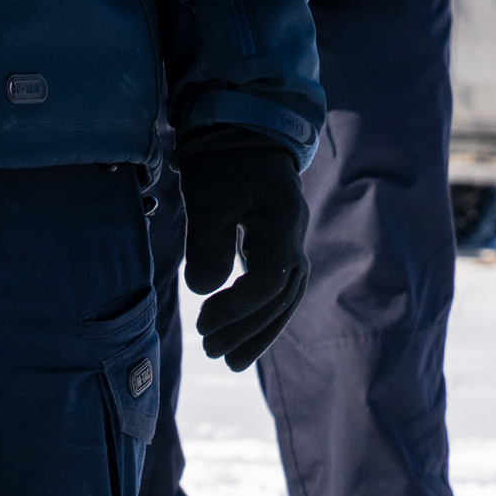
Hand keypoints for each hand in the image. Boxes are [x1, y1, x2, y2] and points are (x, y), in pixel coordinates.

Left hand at [177, 126, 305, 367]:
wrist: (244, 136)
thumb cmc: (222, 163)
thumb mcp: (207, 194)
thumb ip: (206, 241)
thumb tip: (203, 290)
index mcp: (281, 225)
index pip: (268, 282)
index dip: (236, 308)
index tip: (201, 322)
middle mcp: (294, 238)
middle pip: (280, 298)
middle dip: (247, 329)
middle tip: (211, 352)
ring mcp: (292, 243)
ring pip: (283, 298)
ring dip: (258, 331)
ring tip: (228, 359)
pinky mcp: (280, 246)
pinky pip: (278, 289)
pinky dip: (262, 315)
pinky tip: (242, 336)